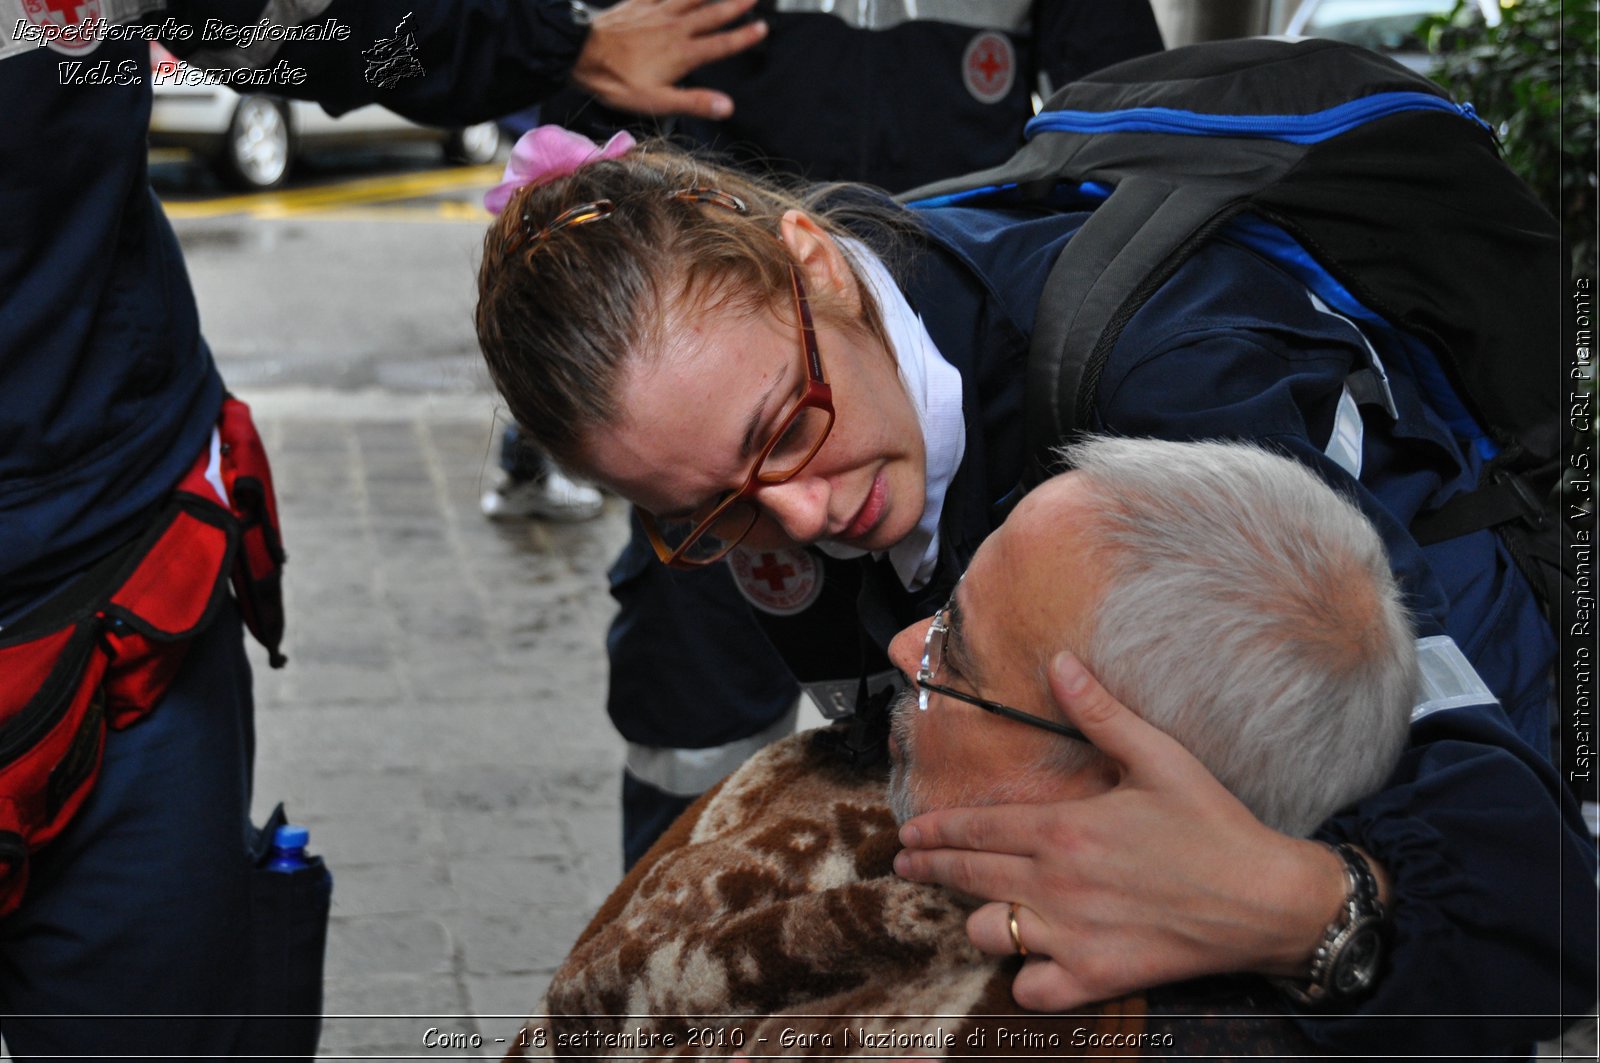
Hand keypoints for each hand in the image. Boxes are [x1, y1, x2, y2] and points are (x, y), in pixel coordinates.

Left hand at [572, 0, 767, 118]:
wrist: (580, 55)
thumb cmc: (617, 82)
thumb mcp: (657, 102)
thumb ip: (694, 102)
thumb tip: (726, 107)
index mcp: (682, 54)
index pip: (721, 44)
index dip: (743, 37)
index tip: (762, 28)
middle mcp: (674, 28)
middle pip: (712, 14)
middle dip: (736, 4)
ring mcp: (657, 12)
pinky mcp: (639, 4)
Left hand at [893, 652, 1354, 1009]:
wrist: (1266, 898)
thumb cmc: (1213, 824)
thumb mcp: (1158, 755)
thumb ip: (1099, 712)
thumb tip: (1058, 662)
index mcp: (1065, 827)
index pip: (977, 828)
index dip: (935, 831)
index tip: (909, 834)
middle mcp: (1057, 883)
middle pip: (968, 878)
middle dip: (928, 869)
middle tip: (905, 865)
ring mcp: (1074, 934)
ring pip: (990, 934)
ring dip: (979, 921)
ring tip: (976, 910)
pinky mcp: (1098, 977)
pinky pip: (1034, 990)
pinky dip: (1025, 981)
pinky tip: (1029, 963)